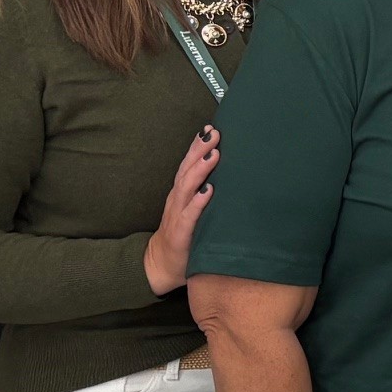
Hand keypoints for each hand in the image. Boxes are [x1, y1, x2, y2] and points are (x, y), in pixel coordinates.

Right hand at [142, 125, 219, 295]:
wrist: (161, 264)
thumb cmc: (185, 234)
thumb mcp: (194, 209)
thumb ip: (206, 192)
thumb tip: (230, 176)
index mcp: (182, 193)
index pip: (189, 164)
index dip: (198, 146)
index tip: (211, 126)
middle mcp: (178, 199)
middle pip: (188, 169)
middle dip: (201, 150)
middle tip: (215, 132)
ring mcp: (178, 215)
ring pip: (187, 188)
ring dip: (201, 170)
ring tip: (214, 154)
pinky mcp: (181, 233)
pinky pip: (189, 216)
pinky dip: (198, 203)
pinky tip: (209, 191)